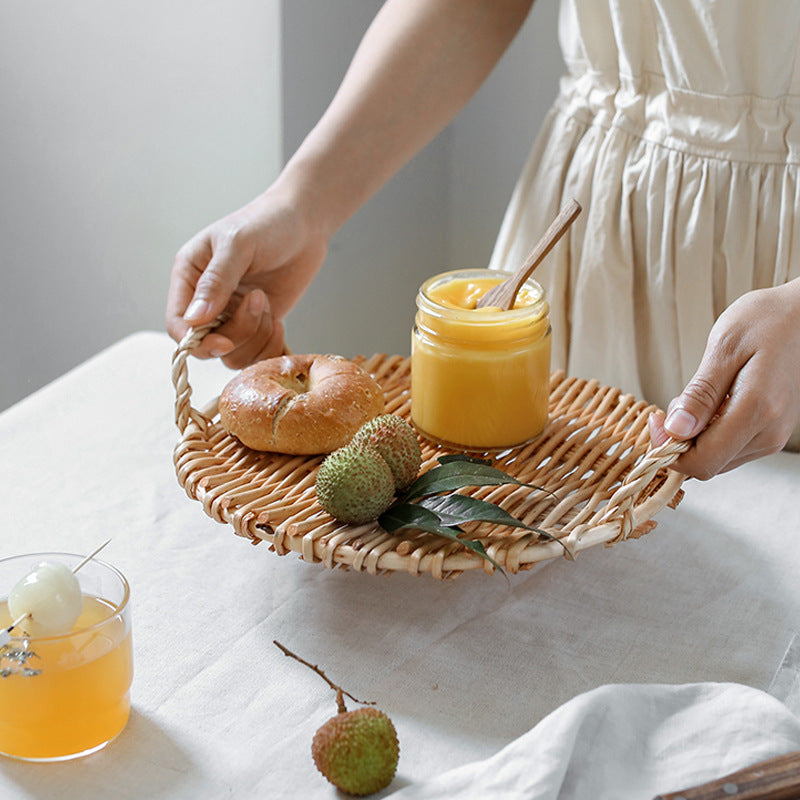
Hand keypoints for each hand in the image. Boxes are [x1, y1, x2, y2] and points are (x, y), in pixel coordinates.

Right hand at [165, 182, 328, 366]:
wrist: (305, 224)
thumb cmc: (268, 223)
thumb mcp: (238, 245)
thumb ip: (216, 281)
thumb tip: (194, 318)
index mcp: (190, 277)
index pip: (177, 324)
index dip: (196, 342)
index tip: (224, 341)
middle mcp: (207, 301)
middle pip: (208, 345)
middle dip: (238, 333)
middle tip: (259, 300)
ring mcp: (233, 316)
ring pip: (234, 355)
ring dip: (256, 338)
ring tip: (268, 304)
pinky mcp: (258, 325)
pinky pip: (256, 354)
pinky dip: (270, 347)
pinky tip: (279, 323)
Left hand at [649, 279, 799, 478]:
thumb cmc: (765, 322)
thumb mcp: (723, 348)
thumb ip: (700, 394)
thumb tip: (676, 431)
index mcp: (757, 412)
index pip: (703, 462)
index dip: (669, 450)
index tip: (657, 419)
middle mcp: (769, 433)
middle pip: (708, 464)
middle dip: (680, 441)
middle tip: (677, 402)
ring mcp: (773, 435)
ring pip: (718, 458)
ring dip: (695, 436)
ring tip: (699, 396)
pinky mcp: (772, 431)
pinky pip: (731, 446)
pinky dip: (711, 431)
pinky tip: (713, 401)